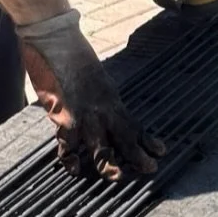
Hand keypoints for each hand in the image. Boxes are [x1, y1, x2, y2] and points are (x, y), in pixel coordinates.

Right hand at [16, 9, 162, 179]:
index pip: (133, 124)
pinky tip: (73, 168)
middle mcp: (102, 109)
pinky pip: (68, 145)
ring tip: (117, 177)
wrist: (56, 39)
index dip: (147, 140)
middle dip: (138, 155)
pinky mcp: (64, 117)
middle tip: (151, 168)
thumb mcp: (95, 76)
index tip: (161, 150)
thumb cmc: (73, 53)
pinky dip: (69, 158)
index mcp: (111, 99)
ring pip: (101, 148)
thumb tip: (100, 104)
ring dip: (109, 165)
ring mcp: (84, 115)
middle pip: (125, 138)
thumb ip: (99, 95)